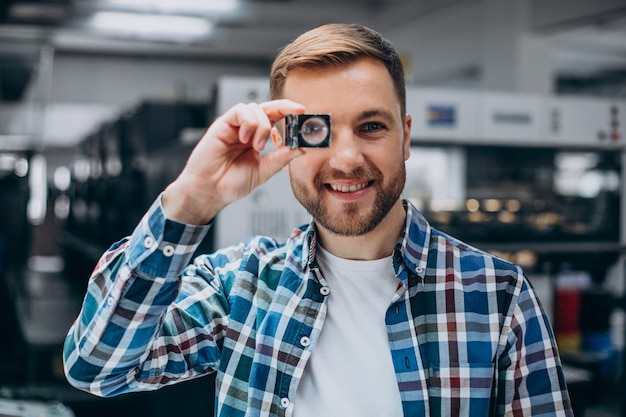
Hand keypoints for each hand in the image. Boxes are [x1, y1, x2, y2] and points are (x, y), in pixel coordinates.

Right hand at [162, 100, 305, 224]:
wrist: (209, 192)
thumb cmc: (229, 183)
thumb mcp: (263, 171)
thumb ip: (280, 158)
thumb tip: (300, 148)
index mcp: (256, 139)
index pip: (275, 119)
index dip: (289, 113)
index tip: (304, 113)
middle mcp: (246, 130)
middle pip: (268, 108)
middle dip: (285, 107)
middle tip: (297, 112)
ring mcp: (235, 126)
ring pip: (255, 108)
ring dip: (262, 126)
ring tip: (257, 147)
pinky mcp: (222, 124)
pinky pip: (240, 111)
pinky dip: (249, 122)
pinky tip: (246, 139)